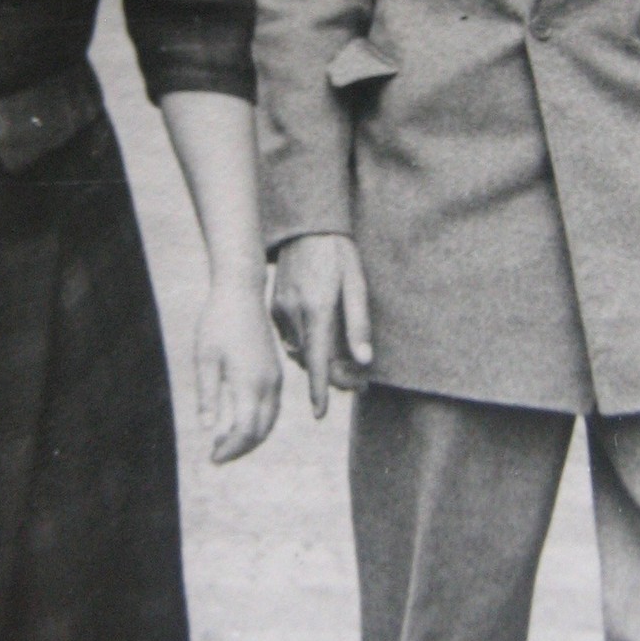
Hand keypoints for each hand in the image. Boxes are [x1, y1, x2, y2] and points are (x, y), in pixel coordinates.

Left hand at [195, 276, 281, 462]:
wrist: (240, 293)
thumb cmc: (217, 323)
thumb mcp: (205, 359)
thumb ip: (208, 395)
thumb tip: (208, 430)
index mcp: (250, 382)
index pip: (246, 431)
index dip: (230, 449)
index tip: (212, 457)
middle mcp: (269, 383)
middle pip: (262, 431)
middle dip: (241, 448)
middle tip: (217, 456)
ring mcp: (275, 377)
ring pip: (270, 420)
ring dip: (251, 437)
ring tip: (226, 444)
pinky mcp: (275, 370)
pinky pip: (272, 407)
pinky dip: (258, 422)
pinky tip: (239, 422)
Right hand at [271, 234, 372, 419]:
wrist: (307, 227)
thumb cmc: (339, 254)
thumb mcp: (357, 284)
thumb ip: (359, 323)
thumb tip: (364, 360)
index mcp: (318, 310)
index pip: (317, 361)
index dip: (319, 390)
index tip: (320, 413)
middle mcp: (295, 314)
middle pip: (311, 360)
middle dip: (332, 375)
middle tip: (358, 381)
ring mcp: (281, 310)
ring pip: (300, 351)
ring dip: (319, 361)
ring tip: (343, 362)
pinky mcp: (275, 307)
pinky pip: (290, 338)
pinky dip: (305, 346)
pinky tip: (320, 340)